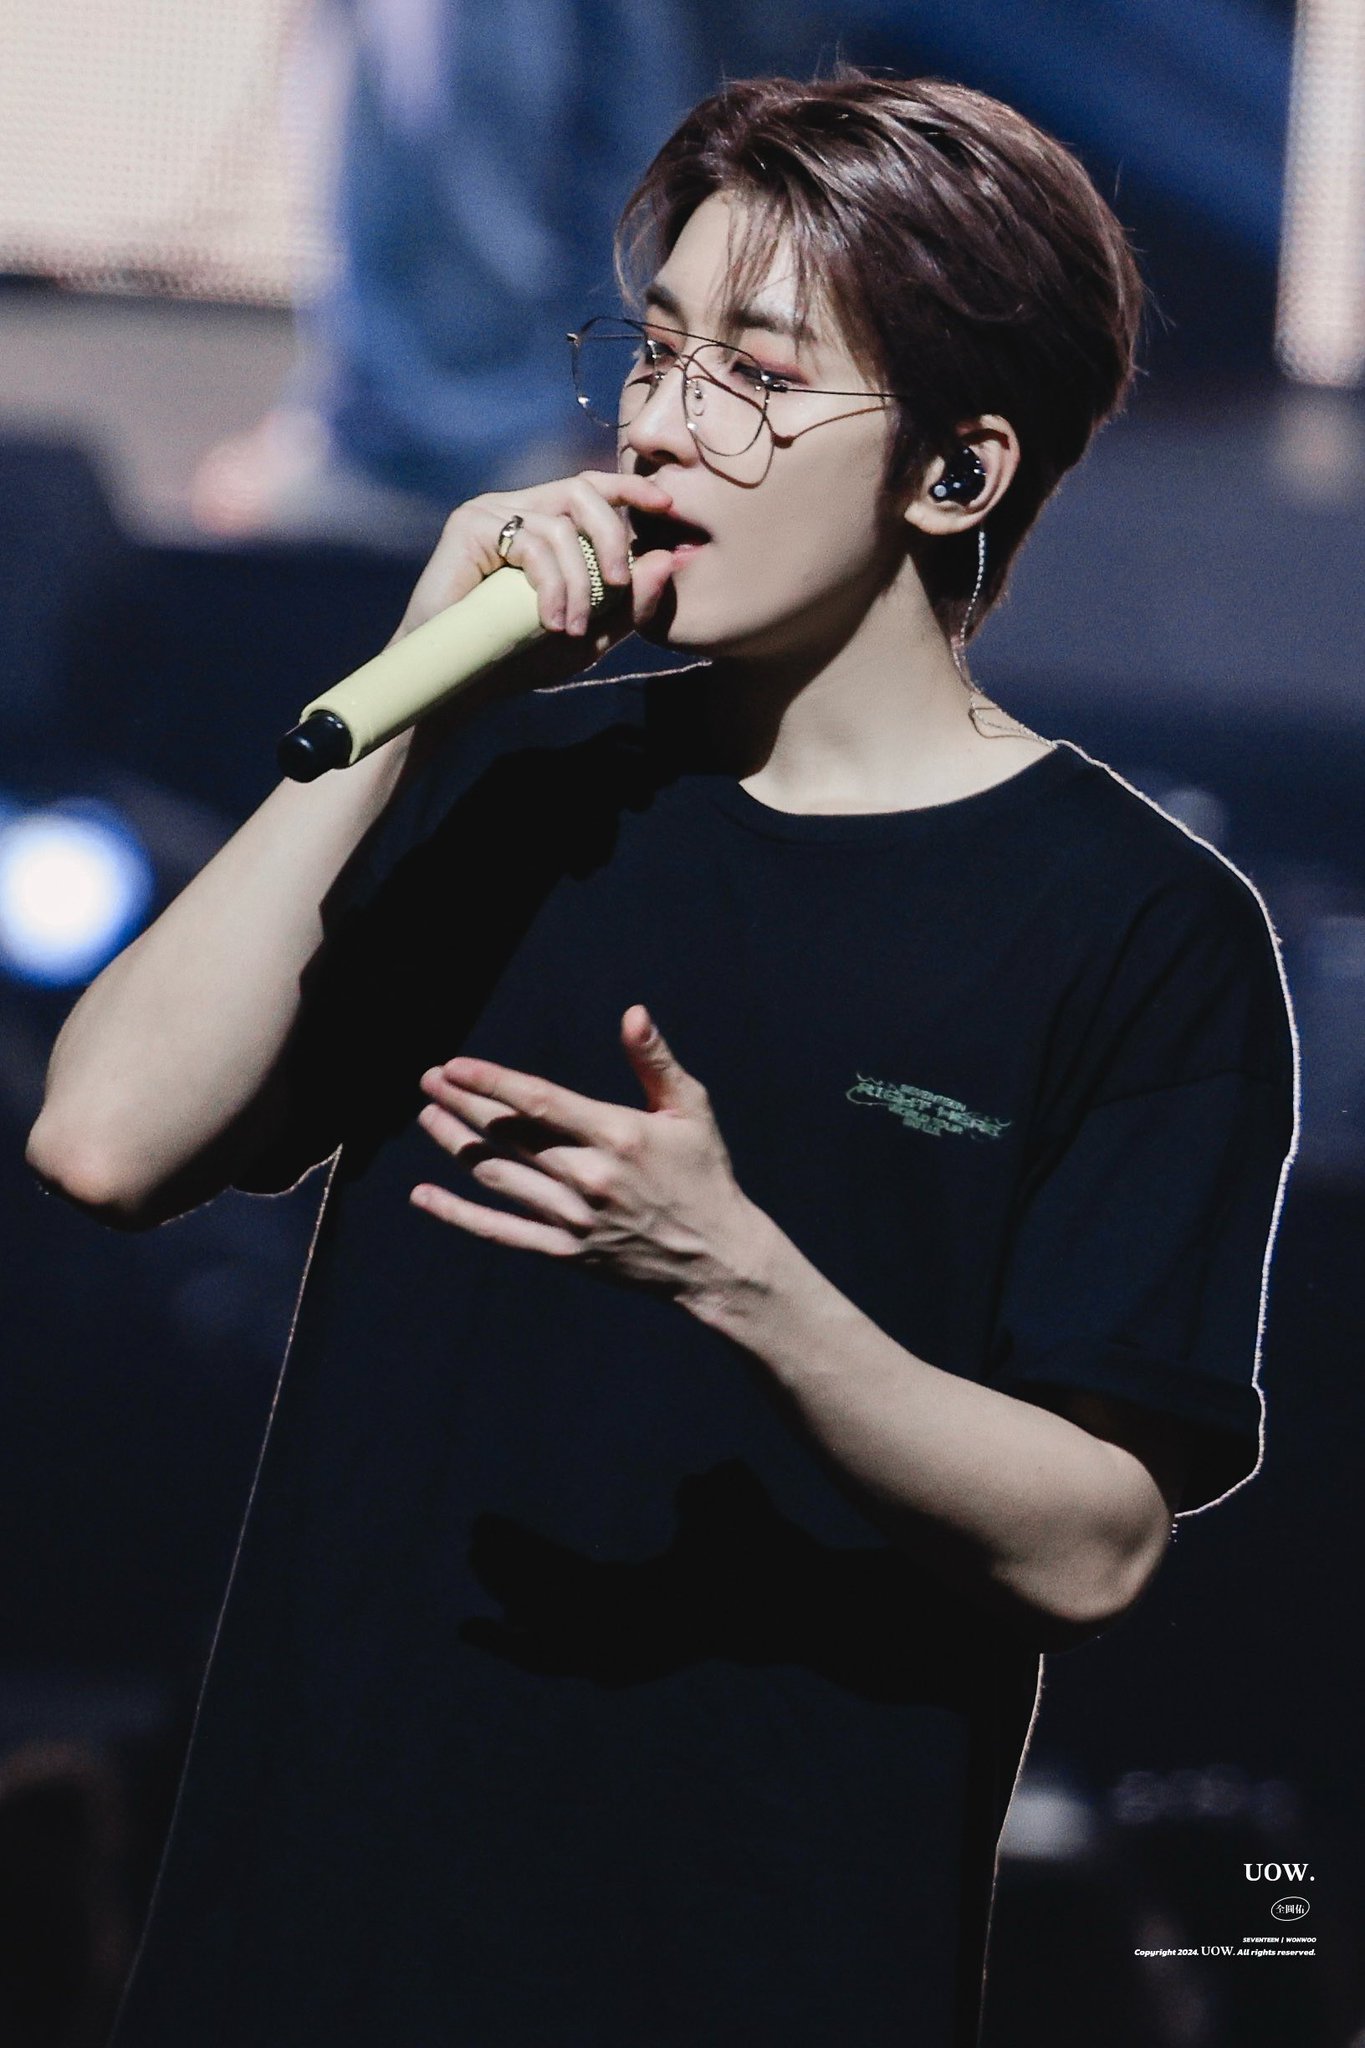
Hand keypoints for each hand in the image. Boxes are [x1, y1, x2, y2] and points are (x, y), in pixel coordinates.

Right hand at [398, 469, 677, 672]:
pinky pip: (533, 542)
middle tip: (619, 585)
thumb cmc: (515, 659)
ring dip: (579, 583)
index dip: (629, 489)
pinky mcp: (470, 526)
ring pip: (561, 526)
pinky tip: (549, 622)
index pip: (591, 489)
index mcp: (542, 523)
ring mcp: (490, 513)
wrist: (456, 683)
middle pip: (582, 492)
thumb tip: (667, 561)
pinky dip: (552, 585)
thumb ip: (629, 604)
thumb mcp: (588, 635)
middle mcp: (516, 509)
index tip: (666, 506)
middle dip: (611, 538)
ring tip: (572, 630)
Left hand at [410, 1006, 767, 1312]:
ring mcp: (574, 1218)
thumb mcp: (690, 1111)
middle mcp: (589, 1177)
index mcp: (617, 1136)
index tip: (454, 1066)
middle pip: (508, 1136)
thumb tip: (633, 1013)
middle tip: (429, 1080)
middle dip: (462, 1104)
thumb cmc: (704, 1173)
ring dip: (455, 1145)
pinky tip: (423, 1194)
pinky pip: (500, 1231)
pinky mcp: (566, 1251)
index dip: (491, 1082)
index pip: (539, 1102)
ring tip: (428, 1116)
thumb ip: (655, 1062)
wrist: (717, 1258)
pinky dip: (458, 1213)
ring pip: (496, 1177)